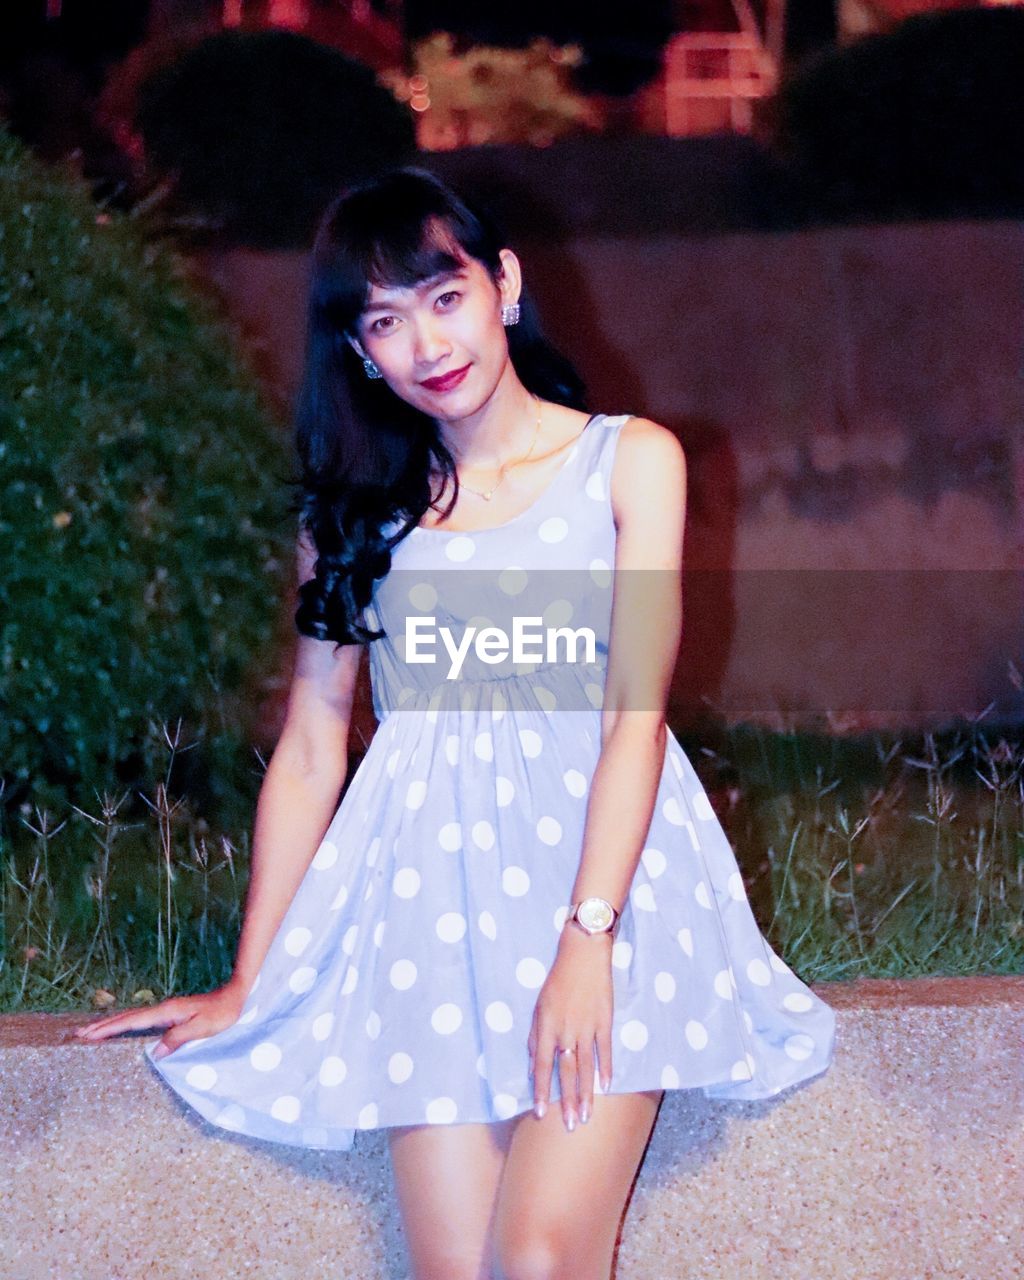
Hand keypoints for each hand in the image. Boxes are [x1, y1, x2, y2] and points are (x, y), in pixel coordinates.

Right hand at [73, 982, 247, 1058]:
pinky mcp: (171, 1013)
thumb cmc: (222, 1014)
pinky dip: (127, 1024)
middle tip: (79, 1034)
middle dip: (103, 1026)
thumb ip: (179, 1037)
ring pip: (133, 1017)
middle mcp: (163, 1009)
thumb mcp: (203, 1028)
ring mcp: (166, 1010)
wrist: (235, 995)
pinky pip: (142, 1020)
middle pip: (126, 1017)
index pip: (132, 1022)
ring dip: (112, 1024)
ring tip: (93, 1031)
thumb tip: (156, 1052)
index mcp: (167, 1012)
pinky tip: (124, 1028)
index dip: (109, 1029)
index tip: (88, 1034)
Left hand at [527, 925, 613, 1131]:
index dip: (542, 1091)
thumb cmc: (557, 981)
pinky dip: (605, 1068)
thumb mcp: (539, 1007)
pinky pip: (604, 1049)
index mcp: (547, 1027)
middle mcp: (566, 1030)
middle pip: (567, 1072)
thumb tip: (533, 1068)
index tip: (540, 1114)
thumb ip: (535, 1039)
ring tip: (587, 1115)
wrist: (583, 955)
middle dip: (568, 1101)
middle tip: (570, 1126)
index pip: (543, 1066)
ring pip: (586, 1066)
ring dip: (586, 1093)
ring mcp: (587, 1026)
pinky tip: (605, 1086)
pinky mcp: (604, 1020)